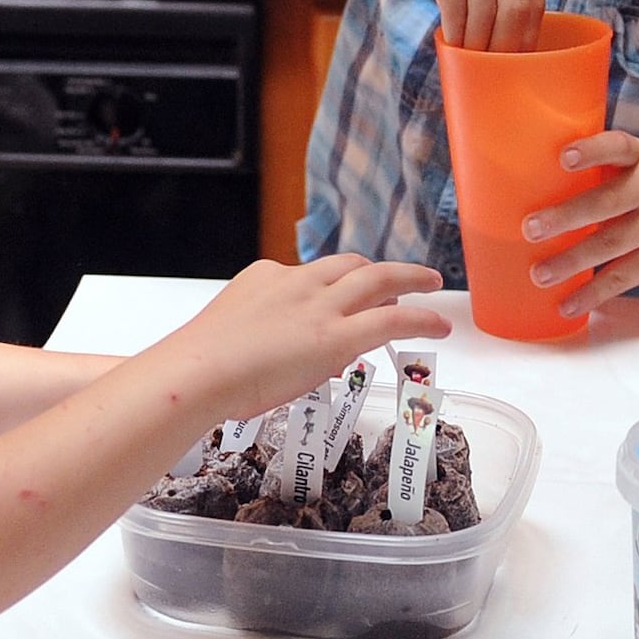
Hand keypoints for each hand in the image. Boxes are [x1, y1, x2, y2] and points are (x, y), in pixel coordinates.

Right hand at [159, 255, 447, 420]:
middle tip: (400, 279)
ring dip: (409, 278)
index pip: (309, 275)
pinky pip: (393, 321)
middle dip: (378, 270)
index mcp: (265, 278)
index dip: (332, 286)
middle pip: (349, 265)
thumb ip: (253, 341)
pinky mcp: (338, 336)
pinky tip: (440, 324)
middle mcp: (298, 283)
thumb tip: (270, 361)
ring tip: (431, 282)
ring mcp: (320, 307)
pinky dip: (422, 318)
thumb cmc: (197, 368)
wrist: (198, 372)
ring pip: (377, 280)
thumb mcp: (226, 337)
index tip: (340, 299)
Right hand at [348, 0, 542, 52]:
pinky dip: (453, 35)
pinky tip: (448, 42)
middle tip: (489, 69)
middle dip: (502, 48)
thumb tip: (512, 37)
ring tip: (466, 59)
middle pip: (514, 11)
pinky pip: (455, 12)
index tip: (513, 60)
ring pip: (485, 15)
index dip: (526, 38)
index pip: (535, 1)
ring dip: (475, 45)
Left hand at [522, 131, 638, 316]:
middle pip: (608, 201)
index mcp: (636, 158)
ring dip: (571, 262)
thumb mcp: (620, 177)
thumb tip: (506, 187)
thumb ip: (584, 175)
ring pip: (610, 243)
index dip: (592, 150)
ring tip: (539, 275)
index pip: (618, 146)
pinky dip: (591, 294)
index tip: (563, 157)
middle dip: (566, 216)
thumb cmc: (633, 201)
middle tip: (530, 229)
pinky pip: (621, 278)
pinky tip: (567, 304)